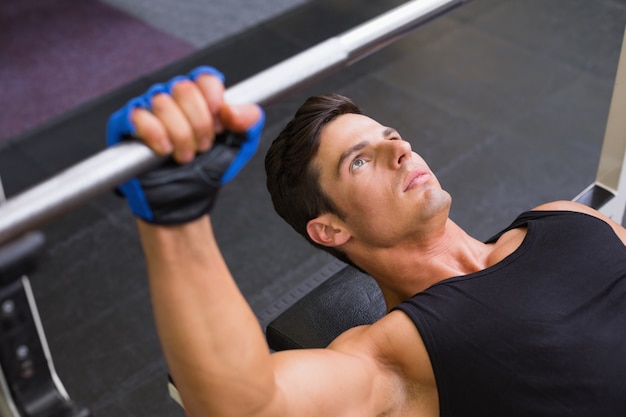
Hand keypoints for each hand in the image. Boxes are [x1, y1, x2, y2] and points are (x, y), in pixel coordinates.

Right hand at [107, 66, 264, 223]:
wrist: (185, 200)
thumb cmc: (208, 171)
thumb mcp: (240, 146)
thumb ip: (249, 121)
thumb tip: (231, 108)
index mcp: (199, 97)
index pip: (205, 78)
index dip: (214, 101)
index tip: (220, 126)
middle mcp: (173, 98)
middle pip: (184, 88)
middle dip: (199, 124)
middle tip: (203, 147)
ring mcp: (148, 109)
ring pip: (163, 102)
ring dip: (180, 135)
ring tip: (185, 155)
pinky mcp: (127, 125)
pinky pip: (139, 116)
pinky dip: (156, 135)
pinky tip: (164, 151)